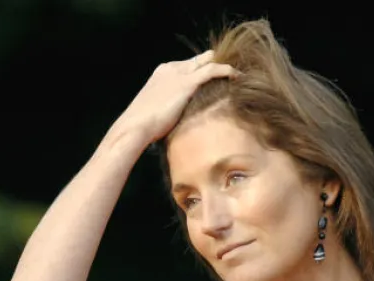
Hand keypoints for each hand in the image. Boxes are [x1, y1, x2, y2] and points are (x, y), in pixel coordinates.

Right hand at [111, 50, 237, 146]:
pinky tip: (238, 77)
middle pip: (200, 59)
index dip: (202, 70)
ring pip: (208, 61)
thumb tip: (178, 122)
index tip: (216, 79)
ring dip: (223, 66)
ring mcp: (179, 74)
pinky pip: (213, 70)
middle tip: (231, 75)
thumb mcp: (155, 112)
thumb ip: (168, 109)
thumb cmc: (140, 128)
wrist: (134, 128)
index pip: (188, 65)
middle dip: (214, 65)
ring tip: (238, 75)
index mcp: (161, 73)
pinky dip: (227, 71)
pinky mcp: (188, 82)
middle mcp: (171, 68)